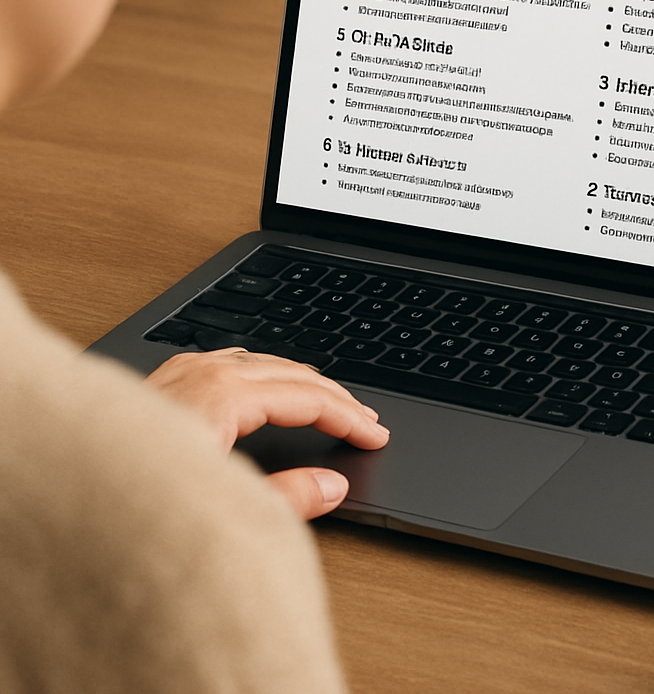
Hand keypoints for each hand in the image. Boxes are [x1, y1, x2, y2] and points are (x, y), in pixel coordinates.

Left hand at [144, 348, 389, 519]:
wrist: (66, 480)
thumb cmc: (129, 497)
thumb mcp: (219, 506)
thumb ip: (286, 499)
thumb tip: (333, 486)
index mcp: (224, 394)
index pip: (308, 398)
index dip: (349, 417)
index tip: (375, 433)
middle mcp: (205, 371)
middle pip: (292, 372)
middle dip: (335, 396)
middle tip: (366, 419)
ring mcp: (183, 370)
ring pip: (265, 361)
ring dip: (303, 381)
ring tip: (330, 402)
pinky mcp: (166, 378)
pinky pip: (234, 361)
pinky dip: (268, 374)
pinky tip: (270, 387)